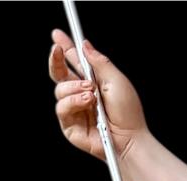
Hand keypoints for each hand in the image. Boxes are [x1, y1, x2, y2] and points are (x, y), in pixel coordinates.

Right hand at [49, 30, 146, 163]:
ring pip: (59, 90)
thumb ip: (99, 62)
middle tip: (57, 50)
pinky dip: (73, 102)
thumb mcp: (116, 80)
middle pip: (59, 73)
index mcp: (92, 82)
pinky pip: (62, 108)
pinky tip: (87, 103)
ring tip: (91, 93)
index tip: (57, 35)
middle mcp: (81, 95)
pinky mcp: (70, 126)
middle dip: (56, 60)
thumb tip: (85, 45)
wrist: (130, 139)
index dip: (65, 48)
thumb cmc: (128, 114)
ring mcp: (75, 110)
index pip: (74, 62)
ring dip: (74, 87)